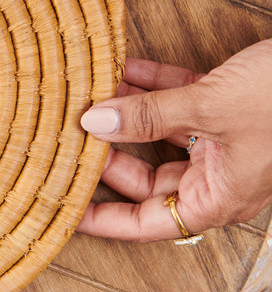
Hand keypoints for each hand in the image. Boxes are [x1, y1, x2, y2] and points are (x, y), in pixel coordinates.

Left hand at [76, 41, 271, 241]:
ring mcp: (225, 142)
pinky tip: (122, 68)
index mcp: (220, 198)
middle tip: (65, 139)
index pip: (147, 223)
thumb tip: (93, 122)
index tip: (62, 210)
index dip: (103, 219)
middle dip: (107, 156)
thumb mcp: (211, 107)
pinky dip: (153, 87)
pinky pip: (181, 103)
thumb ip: (149, 115)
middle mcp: (220, 176)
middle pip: (148, 180)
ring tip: (86, 97)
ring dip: (126, 114)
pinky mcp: (230, 107)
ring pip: (161, 137)